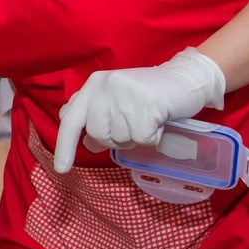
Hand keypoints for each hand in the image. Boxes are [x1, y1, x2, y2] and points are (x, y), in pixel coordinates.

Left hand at [52, 48, 224, 172]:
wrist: (187, 79)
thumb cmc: (151, 95)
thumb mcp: (118, 104)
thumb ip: (98, 120)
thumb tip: (85, 143)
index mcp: (93, 85)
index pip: (70, 119)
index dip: (65, 146)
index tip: (62, 168)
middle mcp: (103, 86)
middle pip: (98, 135)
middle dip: (116, 138)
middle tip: (134, 123)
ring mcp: (124, 94)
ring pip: (120, 139)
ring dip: (137, 137)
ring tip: (148, 119)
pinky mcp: (145, 104)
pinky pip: (142, 139)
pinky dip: (153, 137)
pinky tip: (159, 122)